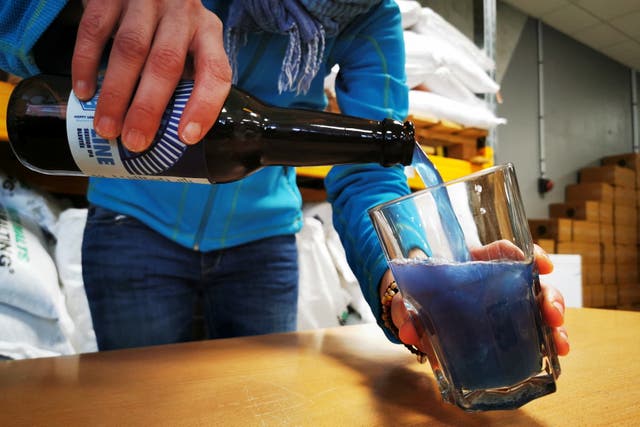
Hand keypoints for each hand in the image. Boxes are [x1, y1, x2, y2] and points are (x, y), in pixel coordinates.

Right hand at [72, 0, 231, 151]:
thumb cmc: (168, 27)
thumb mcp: (188, 46)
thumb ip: (183, 79)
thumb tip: (167, 136)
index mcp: (208, 33)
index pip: (215, 72)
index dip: (204, 106)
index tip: (186, 137)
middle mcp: (182, 14)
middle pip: (166, 63)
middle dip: (148, 108)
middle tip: (134, 142)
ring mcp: (145, 0)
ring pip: (130, 49)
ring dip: (117, 94)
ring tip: (107, 128)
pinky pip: (95, 31)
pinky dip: (86, 64)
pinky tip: (84, 93)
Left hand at [381, 243, 569, 356]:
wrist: (416, 314)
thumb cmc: (416, 296)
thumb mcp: (407, 300)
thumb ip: (405, 310)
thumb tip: (410, 330)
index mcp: (472, 264)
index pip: (501, 251)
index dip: (524, 254)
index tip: (542, 264)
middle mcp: (496, 281)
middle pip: (531, 281)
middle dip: (549, 295)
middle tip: (552, 313)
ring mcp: (505, 304)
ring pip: (539, 305)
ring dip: (554, 322)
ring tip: (558, 342)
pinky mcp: (507, 327)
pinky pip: (533, 330)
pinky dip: (547, 340)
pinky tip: (555, 354)